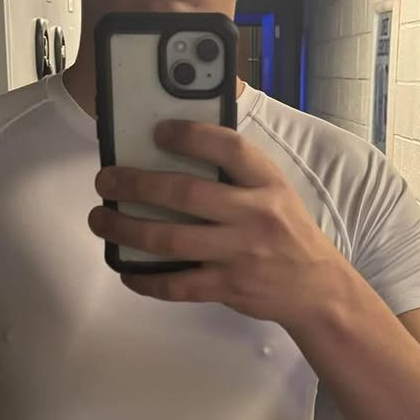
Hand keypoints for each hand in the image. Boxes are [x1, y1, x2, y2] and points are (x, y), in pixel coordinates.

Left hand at [88, 121, 357, 332]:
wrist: (317, 288)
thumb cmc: (287, 234)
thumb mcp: (275, 194)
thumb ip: (237, 176)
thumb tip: (175, 156)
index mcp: (268, 184)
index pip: (230, 148)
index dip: (191, 135)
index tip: (158, 130)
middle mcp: (255, 215)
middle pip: (186, 194)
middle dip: (137, 185)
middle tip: (107, 180)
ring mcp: (240, 254)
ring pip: (172, 240)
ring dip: (128, 230)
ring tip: (102, 220)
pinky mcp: (229, 287)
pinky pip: (178, 285)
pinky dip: (147, 280)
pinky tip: (127, 271)